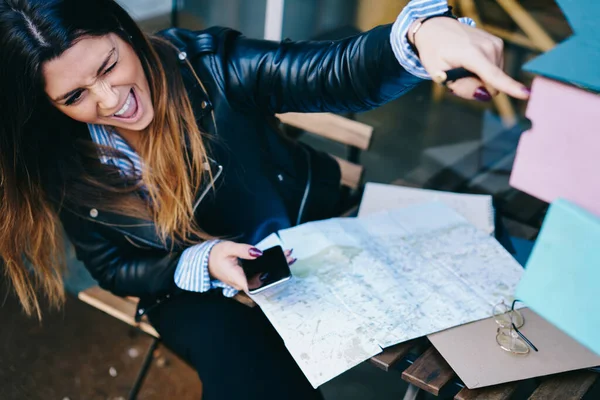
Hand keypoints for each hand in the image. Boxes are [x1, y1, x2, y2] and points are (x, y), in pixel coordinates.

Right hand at [208, 241, 294, 291]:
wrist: (207, 260)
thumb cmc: (215, 255)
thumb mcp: (228, 248)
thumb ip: (243, 250)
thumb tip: (258, 253)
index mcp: (238, 278)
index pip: (256, 286)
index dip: (270, 282)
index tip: (282, 273)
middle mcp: (243, 283)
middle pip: (264, 281)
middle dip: (278, 271)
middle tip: (290, 258)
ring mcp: (245, 281)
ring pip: (264, 277)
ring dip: (276, 268)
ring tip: (288, 257)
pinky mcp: (247, 276)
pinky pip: (260, 274)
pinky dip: (270, 266)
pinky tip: (280, 259)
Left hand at [410, 17, 529, 100]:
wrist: (436, 28)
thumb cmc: (435, 52)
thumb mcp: (439, 75)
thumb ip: (461, 87)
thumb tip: (485, 95)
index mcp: (471, 54)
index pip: (493, 75)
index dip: (510, 87)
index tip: (526, 94)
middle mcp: (488, 47)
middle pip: (491, 85)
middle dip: (476, 87)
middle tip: (458, 76)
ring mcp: (495, 44)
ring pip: (494, 79)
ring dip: (478, 79)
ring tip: (462, 67)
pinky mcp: (498, 44)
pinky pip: (495, 70)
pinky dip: (482, 71)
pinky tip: (469, 62)